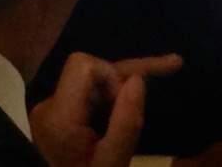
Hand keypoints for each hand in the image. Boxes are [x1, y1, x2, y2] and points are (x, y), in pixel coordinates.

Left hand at [31, 51, 182, 166]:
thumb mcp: (114, 161)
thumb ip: (126, 122)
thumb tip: (137, 80)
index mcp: (59, 117)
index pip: (83, 65)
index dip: (111, 75)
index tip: (126, 103)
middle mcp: (48, 106)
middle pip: (90, 69)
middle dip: (126, 75)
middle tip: (173, 64)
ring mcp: (51, 109)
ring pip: (93, 79)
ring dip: (122, 85)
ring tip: (165, 70)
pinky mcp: (58, 113)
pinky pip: (89, 91)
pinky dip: (113, 93)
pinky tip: (137, 90)